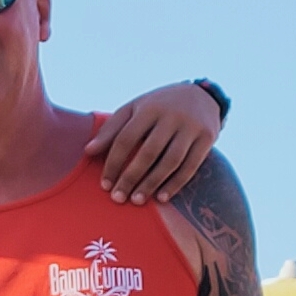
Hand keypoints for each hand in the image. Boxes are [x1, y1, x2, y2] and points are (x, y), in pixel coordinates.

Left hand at [87, 83, 221, 205]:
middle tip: (118, 198)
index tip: (105, 184)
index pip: (126, 139)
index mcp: (149, 108)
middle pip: (148, 152)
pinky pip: (190, 166)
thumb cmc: (158, 106)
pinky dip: (175, 184)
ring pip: (170, 161)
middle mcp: (171, 116)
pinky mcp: (208, 138)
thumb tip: (88, 151)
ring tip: (137, 200)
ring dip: (152, 183)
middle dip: (131, 177)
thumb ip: (112, 129)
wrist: (201, 95)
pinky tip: (161, 198)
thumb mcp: (134, 109)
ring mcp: (191, 127)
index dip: (113, 163)